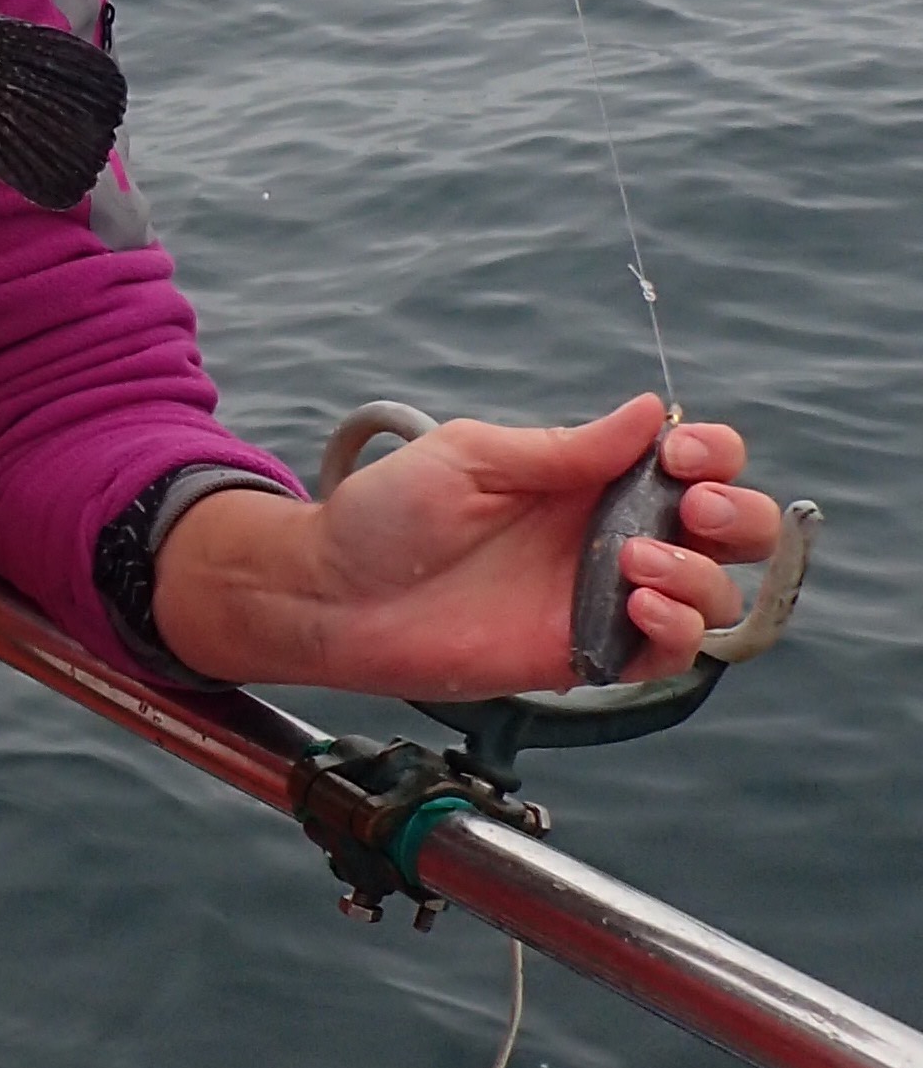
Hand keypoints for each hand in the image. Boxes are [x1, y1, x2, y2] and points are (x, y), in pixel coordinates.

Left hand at [153, 396, 781, 696]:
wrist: (329, 595)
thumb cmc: (385, 516)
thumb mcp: (471, 459)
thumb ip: (563, 448)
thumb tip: (652, 412)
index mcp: (590, 477)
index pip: (694, 461)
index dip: (712, 453)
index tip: (680, 453)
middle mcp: (610, 535)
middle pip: (731, 529)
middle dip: (737, 515)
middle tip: (690, 509)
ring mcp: (603, 597)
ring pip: (712, 594)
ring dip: (700, 576)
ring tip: (633, 564)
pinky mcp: (585, 655)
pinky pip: (666, 655)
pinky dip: (675, 632)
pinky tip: (637, 607)